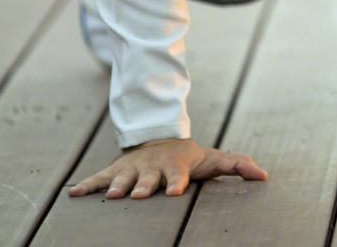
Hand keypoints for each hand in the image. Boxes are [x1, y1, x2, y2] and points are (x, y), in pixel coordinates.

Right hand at [68, 138, 267, 198]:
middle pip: (147, 179)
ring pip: (122, 179)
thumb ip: (238, 166)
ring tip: (109, 196)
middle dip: (144, 187)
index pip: (178, 176)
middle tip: (140, 195)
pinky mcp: (115, 171)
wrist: (159, 140)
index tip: (175, 191)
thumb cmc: (190, 158)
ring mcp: (132, 169)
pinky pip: (98, 179)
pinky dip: (86, 186)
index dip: (176, 183)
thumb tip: (264, 175)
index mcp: (176, 167)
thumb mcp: (214, 160)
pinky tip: (72, 196)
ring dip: (115, 188)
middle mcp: (152, 168)